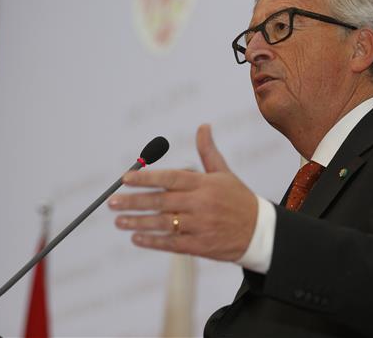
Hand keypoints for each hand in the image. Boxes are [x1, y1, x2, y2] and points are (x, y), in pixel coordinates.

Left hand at [108, 124, 257, 261]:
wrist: (260, 232)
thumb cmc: (238, 199)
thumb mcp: (224, 173)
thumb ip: (208, 151)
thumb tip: (203, 126)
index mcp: (204, 184)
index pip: (170, 178)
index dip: (146, 178)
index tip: (125, 179)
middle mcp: (200, 204)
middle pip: (161, 202)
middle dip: (134, 202)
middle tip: (112, 202)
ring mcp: (200, 226)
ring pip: (163, 223)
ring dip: (138, 222)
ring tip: (119, 221)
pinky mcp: (200, 246)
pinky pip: (172, 243)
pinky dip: (153, 241)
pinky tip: (136, 238)